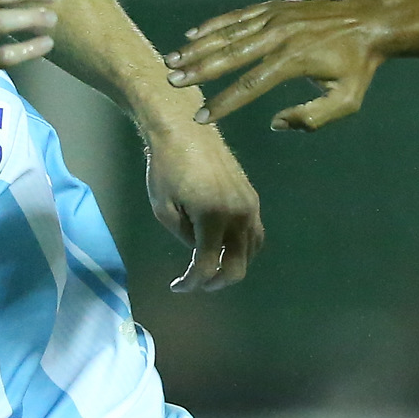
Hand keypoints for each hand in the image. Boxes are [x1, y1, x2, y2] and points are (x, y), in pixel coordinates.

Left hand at [140, 123, 263, 291]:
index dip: (192, 282)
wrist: (187, 130)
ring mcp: (250, 207)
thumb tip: (199, 250)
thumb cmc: (166, 167)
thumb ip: (183, 236)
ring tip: (211, 269)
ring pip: (250, 253)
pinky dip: (243, 249)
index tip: (177, 287)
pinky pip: (255, 235)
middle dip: (216, 281)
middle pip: (237, 266)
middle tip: (198, 284)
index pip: (207, 265)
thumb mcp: (163, 207)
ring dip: (231, 266)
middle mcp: (239, 215)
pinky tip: (227, 249)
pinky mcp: (253, 199)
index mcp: (213, 217)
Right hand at [165, 0, 386, 131]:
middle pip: (231, 55)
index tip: (202, 117)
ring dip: (199, 48)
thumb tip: (276, 124)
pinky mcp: (275, 7)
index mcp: (294, 60)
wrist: (371, 22)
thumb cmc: (359, 66)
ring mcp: (276, 18)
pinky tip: (193, 34)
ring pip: (229, 33)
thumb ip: (312, 117)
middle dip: (199, 70)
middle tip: (173, 82)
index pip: (250, 86)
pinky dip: (215, 24)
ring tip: (173, 60)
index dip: (224, 103)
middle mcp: (280, 36)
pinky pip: (239, 16)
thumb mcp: (346, 101)